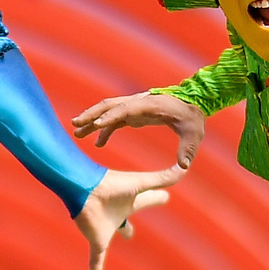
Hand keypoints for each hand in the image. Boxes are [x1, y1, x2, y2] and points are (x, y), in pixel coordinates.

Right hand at [71, 90, 206, 170]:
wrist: (193, 105)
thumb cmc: (192, 118)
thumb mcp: (193, 133)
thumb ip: (187, 148)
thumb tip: (184, 166)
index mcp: (150, 105)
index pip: (126, 108)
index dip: (111, 116)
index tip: (96, 124)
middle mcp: (138, 103)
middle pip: (109, 105)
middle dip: (91, 114)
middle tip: (75, 124)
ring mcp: (134, 108)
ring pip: (107, 111)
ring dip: (91, 120)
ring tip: (76, 132)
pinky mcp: (134, 114)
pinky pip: (114, 121)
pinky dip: (104, 130)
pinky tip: (97, 143)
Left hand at [75, 163, 187, 269]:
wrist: (83, 189)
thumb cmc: (112, 185)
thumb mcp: (141, 183)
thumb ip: (162, 178)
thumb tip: (185, 167)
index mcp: (131, 200)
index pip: (148, 198)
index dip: (157, 197)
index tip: (165, 197)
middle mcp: (119, 213)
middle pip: (130, 216)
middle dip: (135, 213)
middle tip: (137, 222)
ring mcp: (107, 228)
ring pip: (114, 233)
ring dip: (120, 232)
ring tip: (125, 236)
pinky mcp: (96, 240)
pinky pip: (96, 262)